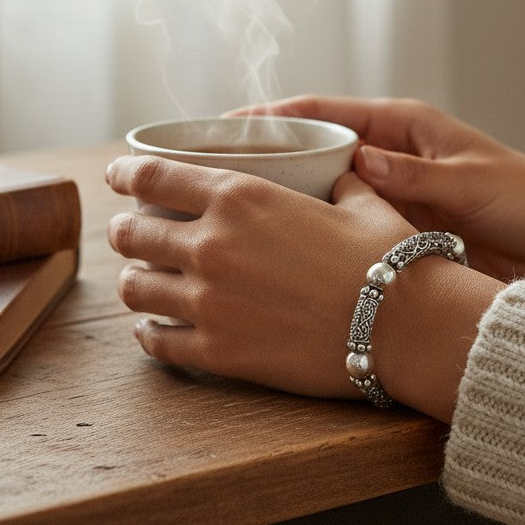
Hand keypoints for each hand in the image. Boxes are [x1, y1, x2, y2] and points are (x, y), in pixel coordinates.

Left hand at [106, 155, 499, 420]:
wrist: (406, 325)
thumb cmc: (388, 258)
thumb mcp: (358, 200)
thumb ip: (334, 181)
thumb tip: (341, 172)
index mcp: (240, 197)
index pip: (153, 175)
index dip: (125, 172)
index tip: (117, 174)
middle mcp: (211, 245)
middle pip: (131, 233)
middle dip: (125, 230)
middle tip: (131, 233)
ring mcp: (209, 303)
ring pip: (134, 289)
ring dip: (134, 281)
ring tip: (144, 281)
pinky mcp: (218, 352)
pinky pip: (157, 342)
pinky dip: (150, 333)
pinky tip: (155, 329)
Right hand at [235, 96, 524, 293]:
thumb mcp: (471, 184)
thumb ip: (415, 175)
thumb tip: (359, 161)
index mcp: (402, 127)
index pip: (322, 110)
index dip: (271, 116)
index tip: (222, 125)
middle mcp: (388, 154)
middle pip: (310, 144)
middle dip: (262, 154)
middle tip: (209, 171)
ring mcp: (389, 190)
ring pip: (320, 184)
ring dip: (282, 193)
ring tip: (230, 211)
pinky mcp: (396, 224)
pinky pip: (343, 220)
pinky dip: (312, 226)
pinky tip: (280, 245)